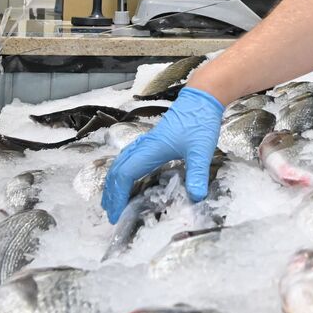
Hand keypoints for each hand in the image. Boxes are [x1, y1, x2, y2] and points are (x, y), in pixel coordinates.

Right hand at [100, 86, 223, 222]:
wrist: (202, 98)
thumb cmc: (200, 121)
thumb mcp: (201, 150)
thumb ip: (198, 174)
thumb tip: (196, 197)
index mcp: (150, 150)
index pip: (126, 175)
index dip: (118, 195)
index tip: (116, 213)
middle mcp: (144, 146)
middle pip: (118, 170)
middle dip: (111, 192)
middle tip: (110, 212)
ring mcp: (147, 142)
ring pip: (121, 163)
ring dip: (114, 182)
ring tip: (113, 199)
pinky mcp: (153, 141)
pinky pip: (130, 158)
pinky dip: (123, 171)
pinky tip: (129, 178)